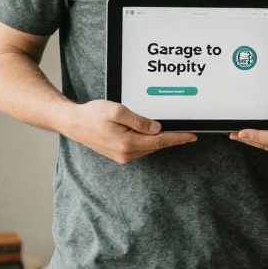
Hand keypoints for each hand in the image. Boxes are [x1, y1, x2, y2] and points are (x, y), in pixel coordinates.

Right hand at [63, 99, 196, 164]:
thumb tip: (157, 128)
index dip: (178, 138)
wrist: (74, 124)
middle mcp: (126, 154)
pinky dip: (148, 140)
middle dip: (171, 137)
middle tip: (185, 128)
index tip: (192, 137)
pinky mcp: (121, 155)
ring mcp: (123, 156)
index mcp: (127, 143)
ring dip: (158, 138)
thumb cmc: (93, 115)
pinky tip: (148, 131)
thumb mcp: (117, 111)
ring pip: (149, 146)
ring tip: (162, 126)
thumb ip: (138, 120)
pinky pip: (141, 147)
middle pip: (157, 145)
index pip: (160, 141)